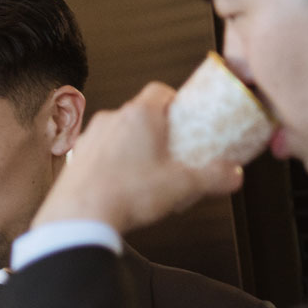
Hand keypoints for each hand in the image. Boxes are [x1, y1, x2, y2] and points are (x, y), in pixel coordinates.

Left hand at [32, 82, 244, 233]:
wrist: (80, 217)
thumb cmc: (126, 195)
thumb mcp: (183, 186)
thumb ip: (214, 178)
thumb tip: (233, 175)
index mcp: (140, 116)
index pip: (160, 90)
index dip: (176, 101)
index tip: (186, 117)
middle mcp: (112, 120)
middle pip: (140, 114)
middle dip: (157, 131)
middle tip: (172, 152)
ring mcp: (90, 138)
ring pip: (118, 134)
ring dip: (132, 147)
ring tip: (146, 174)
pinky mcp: (75, 158)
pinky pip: (99, 153)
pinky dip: (111, 164)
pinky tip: (121, 186)